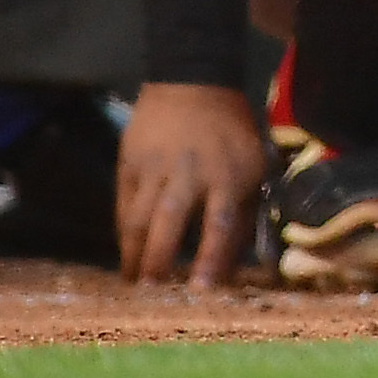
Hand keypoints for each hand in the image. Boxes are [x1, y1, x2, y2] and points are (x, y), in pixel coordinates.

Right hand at [119, 80, 266, 286]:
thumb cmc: (232, 133)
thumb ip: (245, 217)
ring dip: (134, 254)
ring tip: (133, 284)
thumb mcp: (254, 167)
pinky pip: (123, 205)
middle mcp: (190, 172)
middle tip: (152, 295)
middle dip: (159, 260)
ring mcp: (156, 167)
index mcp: (229, 174)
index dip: (211, 259)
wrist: (194, 82)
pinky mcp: (129, 163)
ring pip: (139, 217)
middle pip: (170, 222)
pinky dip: (123, 232)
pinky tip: (126, 254)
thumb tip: (233, 270)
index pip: (221, 224)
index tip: (201, 292)